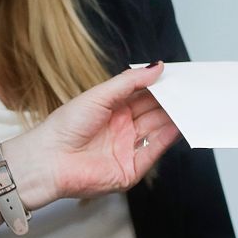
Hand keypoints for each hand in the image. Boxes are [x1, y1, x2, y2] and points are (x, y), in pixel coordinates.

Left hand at [8, 63, 179, 208]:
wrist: (48, 160)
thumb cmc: (65, 126)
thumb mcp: (100, 94)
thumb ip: (130, 81)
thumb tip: (157, 67)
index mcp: (113, 110)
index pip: (144, 96)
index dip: (160, 87)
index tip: (178, 77)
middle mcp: (122, 129)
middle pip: (153, 113)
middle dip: (171, 102)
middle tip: (189, 90)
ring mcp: (127, 149)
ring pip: (157, 131)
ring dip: (173, 119)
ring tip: (189, 105)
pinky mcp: (130, 170)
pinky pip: (153, 152)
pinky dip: (167, 139)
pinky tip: (178, 125)